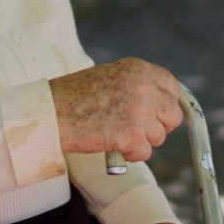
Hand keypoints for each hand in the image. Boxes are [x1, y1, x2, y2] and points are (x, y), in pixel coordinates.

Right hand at [49, 57, 181, 162]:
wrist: (51, 113)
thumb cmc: (72, 97)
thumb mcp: (108, 77)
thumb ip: (135, 85)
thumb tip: (158, 103)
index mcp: (137, 69)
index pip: (172, 87)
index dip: (166, 103)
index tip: (158, 114)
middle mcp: (143, 87)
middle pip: (172, 115)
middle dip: (158, 126)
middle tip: (136, 130)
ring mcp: (140, 111)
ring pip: (159, 136)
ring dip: (140, 141)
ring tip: (116, 134)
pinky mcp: (132, 134)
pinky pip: (144, 152)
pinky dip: (130, 154)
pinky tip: (112, 144)